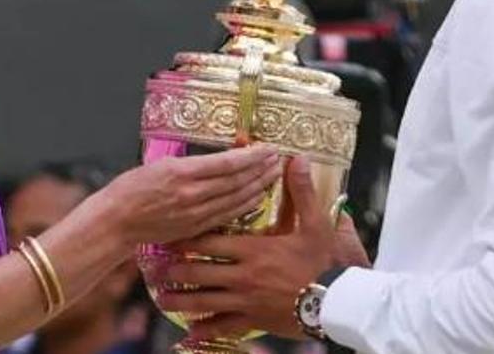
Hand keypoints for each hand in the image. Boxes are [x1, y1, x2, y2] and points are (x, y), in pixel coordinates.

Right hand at [97, 145, 281, 246]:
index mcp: (182, 172)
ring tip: (273, 175)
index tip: (265, 148)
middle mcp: (192, 194)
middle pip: (236, 180)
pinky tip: (257, 198)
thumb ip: (189, 163)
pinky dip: (245, 205)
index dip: (250, 156)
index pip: (227, 163)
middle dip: (260, 169)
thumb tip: (216, 159)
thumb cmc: (130, 189)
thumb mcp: (158, 164)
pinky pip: (227, 215)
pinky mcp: (195, 228)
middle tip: (277, 158)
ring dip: (258, 186)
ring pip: (235, 198)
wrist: (116, 221)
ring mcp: (195, 213)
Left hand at [155, 156, 369, 339]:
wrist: (336, 301)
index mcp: (253, 250)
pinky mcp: (253, 320)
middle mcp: (242, 275)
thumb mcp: (316, 224)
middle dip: (176, 270)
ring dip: (181, 300)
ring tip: (162, 298)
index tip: (171, 235)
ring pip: (204, 300)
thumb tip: (296, 160)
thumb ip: (301, 192)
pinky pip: (223, 326)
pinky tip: (190, 333)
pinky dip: (205, 329)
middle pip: (199, 272)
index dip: (188, 238)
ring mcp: (245, 300)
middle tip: (156, 268)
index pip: (211, 241)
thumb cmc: (324, 262)